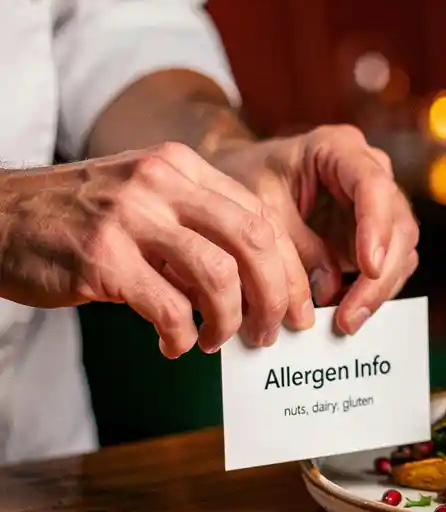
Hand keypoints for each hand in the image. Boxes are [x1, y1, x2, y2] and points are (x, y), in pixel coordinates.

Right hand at [0, 142, 311, 357]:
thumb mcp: (147, 201)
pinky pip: (168, 308)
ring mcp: (130, 217)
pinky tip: (174, 345)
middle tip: (270, 332)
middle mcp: (161, 182)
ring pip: (219, 276)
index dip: (290, 269)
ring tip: (216, 340)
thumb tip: (260, 288)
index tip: (297, 307)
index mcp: (182, 166)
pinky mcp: (101, 258)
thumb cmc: (82, 219)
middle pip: (254, 241)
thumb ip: (200, 230)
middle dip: (275, 296)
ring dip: (229, 321)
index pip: (261, 217)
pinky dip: (181, 336)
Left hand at [210, 125, 419, 333]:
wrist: (238, 185)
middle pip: (398, 224)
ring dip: (379, 290)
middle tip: (352, 314)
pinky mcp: (375, 236)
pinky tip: (348, 315)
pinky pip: (388, 267)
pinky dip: (372, 293)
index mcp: (339, 149)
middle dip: (380, 275)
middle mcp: (370, 173)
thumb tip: (328, 288)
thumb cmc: (245, 181)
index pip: (373, 185)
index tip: (368, 267)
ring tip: (347, 322)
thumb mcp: (258, 206)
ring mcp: (377, 206)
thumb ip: (292, 243)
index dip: (376, 227)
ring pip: (401, 250)